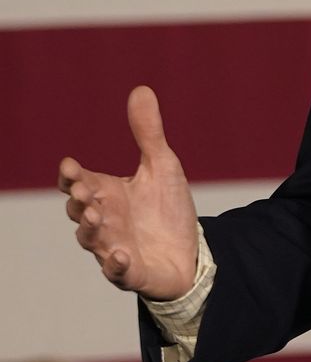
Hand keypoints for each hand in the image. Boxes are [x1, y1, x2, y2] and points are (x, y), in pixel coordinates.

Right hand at [58, 86, 200, 301]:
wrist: (190, 251)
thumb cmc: (167, 209)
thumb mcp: (162, 166)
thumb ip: (148, 133)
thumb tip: (141, 89)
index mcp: (107, 194)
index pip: (78, 183)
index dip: (71, 176)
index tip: (70, 166)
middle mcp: (104, 221)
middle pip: (80, 211)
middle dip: (79, 202)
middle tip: (84, 192)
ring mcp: (114, 247)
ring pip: (92, 241)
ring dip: (91, 230)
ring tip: (97, 217)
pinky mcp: (131, 272)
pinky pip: (118, 272)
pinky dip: (117, 265)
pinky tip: (122, 256)